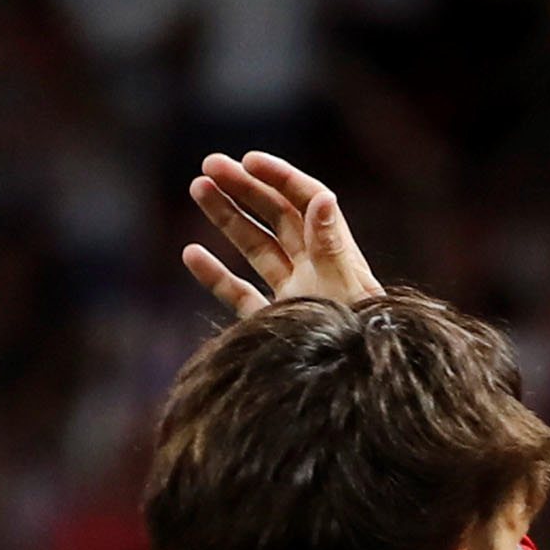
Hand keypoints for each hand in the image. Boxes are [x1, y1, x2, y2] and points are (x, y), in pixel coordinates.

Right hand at [183, 151, 382, 317]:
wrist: (355, 389)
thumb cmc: (359, 337)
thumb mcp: (345, 287)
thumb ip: (330, 244)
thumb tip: (323, 196)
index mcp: (335, 253)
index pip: (305, 202)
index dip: (279, 178)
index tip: (248, 160)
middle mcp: (313, 269)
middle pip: (275, 218)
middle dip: (243, 189)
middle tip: (209, 164)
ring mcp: (291, 295)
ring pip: (254, 247)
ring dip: (226, 218)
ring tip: (198, 188)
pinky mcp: (272, 324)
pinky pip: (239, 295)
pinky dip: (215, 275)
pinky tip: (191, 253)